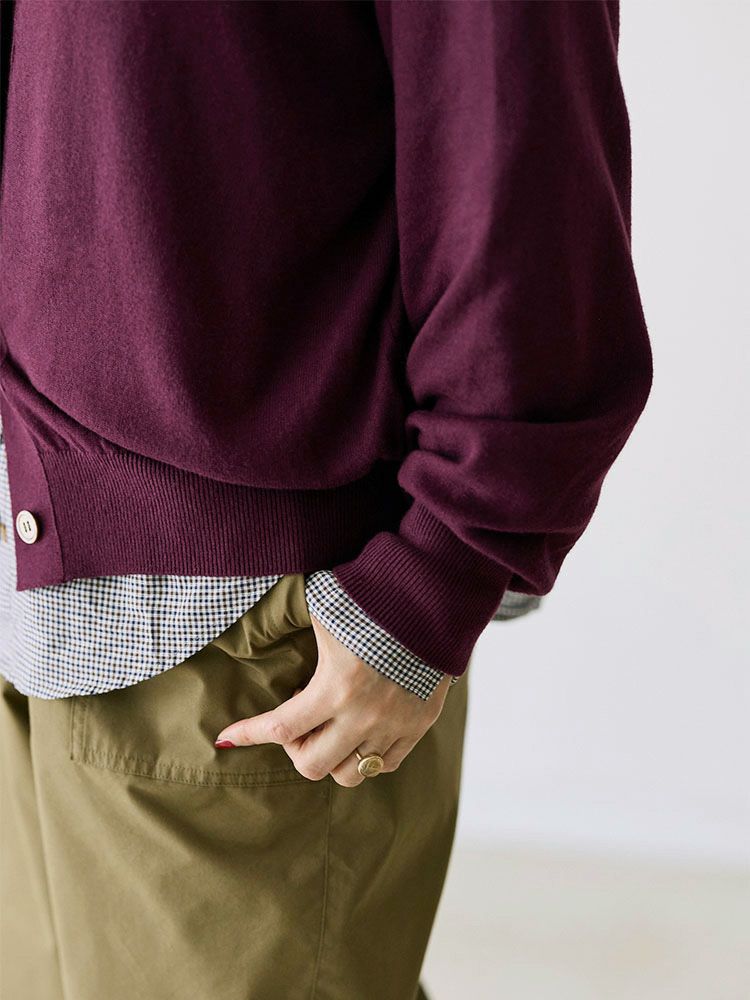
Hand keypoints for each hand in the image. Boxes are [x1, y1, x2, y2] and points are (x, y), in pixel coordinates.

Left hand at [214, 612, 452, 786]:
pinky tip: (358, 730)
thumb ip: (289, 620)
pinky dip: (365, 756)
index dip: (249, 735)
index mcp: (336, 687)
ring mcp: (395, 725)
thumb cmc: (373, 596)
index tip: (226, 739)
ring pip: (350, 773)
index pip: (281, 728)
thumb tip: (254, 624)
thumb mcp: (323, 605)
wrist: (436, 596)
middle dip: (294, 748)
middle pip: (313, 765)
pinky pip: (384, 764)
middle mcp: (364, 716)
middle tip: (296, 721)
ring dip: (331, 756)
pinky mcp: (419, 724)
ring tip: (329, 726)